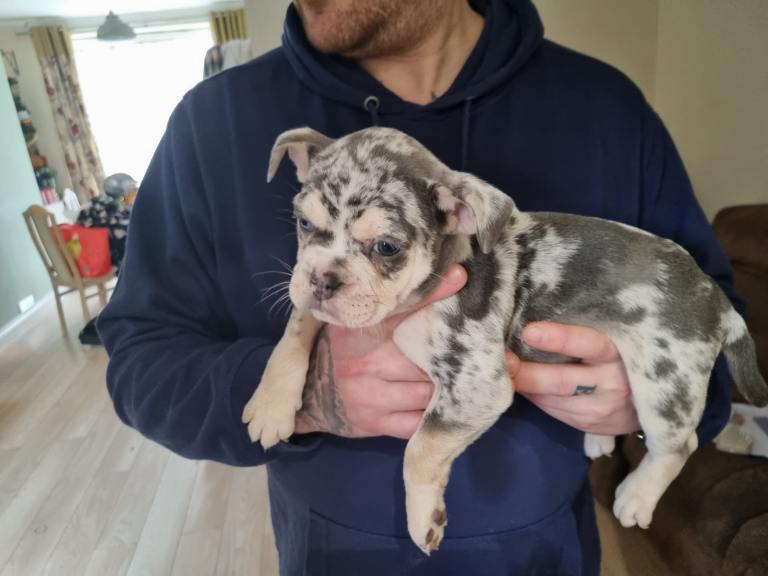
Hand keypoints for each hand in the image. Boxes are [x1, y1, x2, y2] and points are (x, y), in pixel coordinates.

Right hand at [294, 264, 467, 438]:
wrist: (315, 391)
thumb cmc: (350, 349)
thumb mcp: (365, 321)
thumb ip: (400, 304)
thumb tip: (455, 274)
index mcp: (358, 330)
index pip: (401, 309)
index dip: (432, 296)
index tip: (459, 277)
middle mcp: (362, 362)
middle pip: (422, 359)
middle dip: (446, 356)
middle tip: (467, 347)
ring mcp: (367, 396)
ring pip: (426, 392)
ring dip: (443, 386)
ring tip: (456, 377)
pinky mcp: (374, 423)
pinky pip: (416, 423)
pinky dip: (432, 414)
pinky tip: (440, 404)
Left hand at [507, 322, 639, 434]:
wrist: (649, 403)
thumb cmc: (622, 358)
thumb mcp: (612, 341)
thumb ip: (582, 336)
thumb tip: (530, 328)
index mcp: (617, 353)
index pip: (590, 344)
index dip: (560, 339)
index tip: (529, 331)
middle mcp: (610, 383)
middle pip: (562, 381)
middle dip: (528, 373)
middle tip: (504, 361)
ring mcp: (598, 409)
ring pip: (551, 399)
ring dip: (523, 385)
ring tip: (503, 369)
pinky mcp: (587, 424)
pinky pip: (550, 408)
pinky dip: (532, 395)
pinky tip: (520, 384)